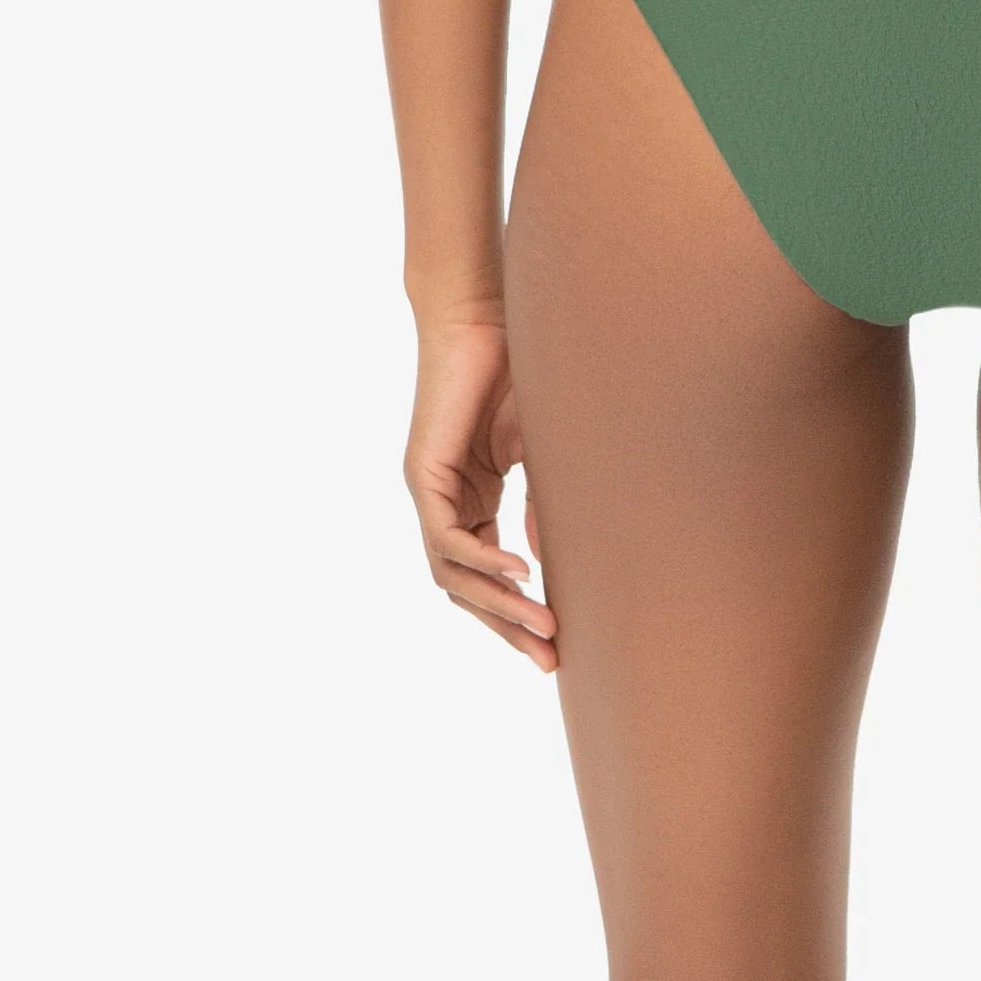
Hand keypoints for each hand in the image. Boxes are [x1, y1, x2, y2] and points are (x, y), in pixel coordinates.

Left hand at [403, 311, 558, 670]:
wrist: (481, 319)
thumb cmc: (514, 373)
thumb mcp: (538, 450)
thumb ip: (540, 503)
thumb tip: (549, 561)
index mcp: (472, 501)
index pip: (488, 576)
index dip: (520, 612)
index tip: (558, 641)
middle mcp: (444, 504)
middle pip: (468, 589)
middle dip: (510, 628)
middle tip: (551, 661)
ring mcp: (430, 494)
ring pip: (455, 575)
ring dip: (500, 607)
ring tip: (543, 628)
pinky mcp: (422, 477)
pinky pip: (447, 540)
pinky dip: (483, 563)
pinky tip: (522, 574)